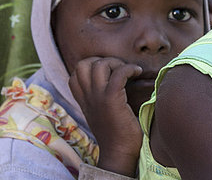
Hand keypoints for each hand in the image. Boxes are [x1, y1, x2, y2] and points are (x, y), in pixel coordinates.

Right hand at [69, 57, 142, 176]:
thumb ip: (100, 97)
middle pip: (83, 64)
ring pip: (100, 65)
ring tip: (128, 71)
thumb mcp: (101, 112)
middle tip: (119, 68)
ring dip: (116, 62)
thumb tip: (114, 79)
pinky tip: (137, 72)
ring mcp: (98, 97)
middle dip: (102, 60)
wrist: (119, 152)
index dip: (90, 65)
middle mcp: (88, 96)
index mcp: (84, 99)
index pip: (74, 73)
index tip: (108, 71)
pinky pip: (118, 74)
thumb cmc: (116, 132)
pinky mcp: (112, 100)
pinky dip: (129, 68)